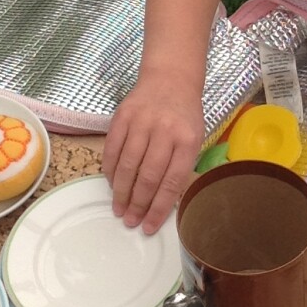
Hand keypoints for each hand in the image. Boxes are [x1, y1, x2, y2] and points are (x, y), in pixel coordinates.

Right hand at [103, 79, 204, 232]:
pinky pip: (113, 149)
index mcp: (187, 140)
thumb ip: (181, 166)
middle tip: (130, 221)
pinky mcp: (122, 116)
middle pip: (148, 176)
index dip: (158, 208)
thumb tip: (162, 203)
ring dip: (121, 192)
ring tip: (119, 209)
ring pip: (128, 165)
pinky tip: (112, 184)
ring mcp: (142, 122)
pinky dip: (111, 170)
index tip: (149, 227)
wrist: (170, 79)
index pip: (172, 182)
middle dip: (138, 204)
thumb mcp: (195, 138)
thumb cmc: (184, 115)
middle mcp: (165, 131)